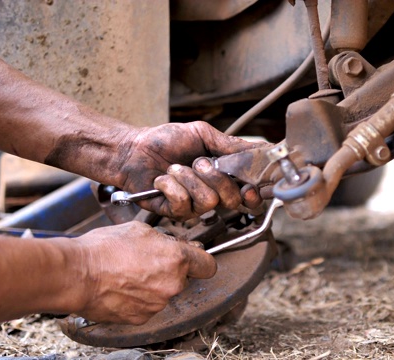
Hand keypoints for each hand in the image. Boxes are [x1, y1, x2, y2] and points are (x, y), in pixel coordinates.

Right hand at [73, 221, 215, 324]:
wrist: (76, 274)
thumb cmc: (103, 249)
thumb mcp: (140, 230)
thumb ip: (166, 240)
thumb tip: (176, 244)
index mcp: (176, 260)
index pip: (208, 265)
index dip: (201, 260)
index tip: (195, 259)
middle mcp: (172, 284)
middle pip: (183, 278)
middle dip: (170, 270)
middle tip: (147, 260)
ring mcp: (157, 304)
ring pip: (164, 293)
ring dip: (153, 284)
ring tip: (129, 273)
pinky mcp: (141, 318)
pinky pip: (148, 306)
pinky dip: (139, 298)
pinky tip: (123, 286)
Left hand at [114, 121, 266, 220]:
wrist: (134, 149)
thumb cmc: (166, 140)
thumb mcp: (202, 134)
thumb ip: (230, 144)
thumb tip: (260, 148)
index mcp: (223, 176)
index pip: (248, 193)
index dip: (253, 194)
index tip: (248, 187)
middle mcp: (212, 193)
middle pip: (232, 200)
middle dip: (216, 178)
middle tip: (198, 162)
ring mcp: (194, 205)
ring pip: (208, 201)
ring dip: (189, 178)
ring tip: (174, 168)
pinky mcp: (175, 212)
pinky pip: (183, 204)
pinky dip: (171, 186)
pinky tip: (162, 179)